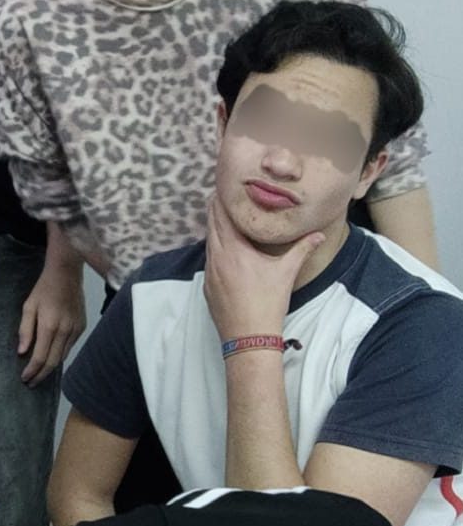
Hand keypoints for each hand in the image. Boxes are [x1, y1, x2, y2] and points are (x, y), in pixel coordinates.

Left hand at [18, 256, 85, 384]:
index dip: (32, 371)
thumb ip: (25, 330)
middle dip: (41, 375)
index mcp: (49, 326)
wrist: (66, 275)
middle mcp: (65, 331)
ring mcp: (76, 330)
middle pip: (54, 362)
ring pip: (63, 357)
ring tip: (39, 373)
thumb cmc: (44, 289)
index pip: (41, 357)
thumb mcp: (28, 306)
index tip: (25, 379)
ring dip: (51, 367)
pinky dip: (60, 355)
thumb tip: (22, 352)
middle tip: (31, 382)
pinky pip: (70, 347)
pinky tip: (51, 358)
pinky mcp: (82, 328)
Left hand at [203, 193, 322, 340]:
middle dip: (215, 212)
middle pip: (211, 227)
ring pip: (208, 244)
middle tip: (219, 198)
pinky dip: (214, 250)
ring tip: (221, 220)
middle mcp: (217, 258)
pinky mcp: (207, 286)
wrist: (249, 336)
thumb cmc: (268, 303)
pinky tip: (222, 250)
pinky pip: (208, 261)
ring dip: (214, 231)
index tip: (222, 189)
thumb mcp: (287, 272)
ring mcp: (209, 273)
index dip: (221, 201)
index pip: (221, 217)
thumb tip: (318, 234)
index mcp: (233, 250)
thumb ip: (302, 249)